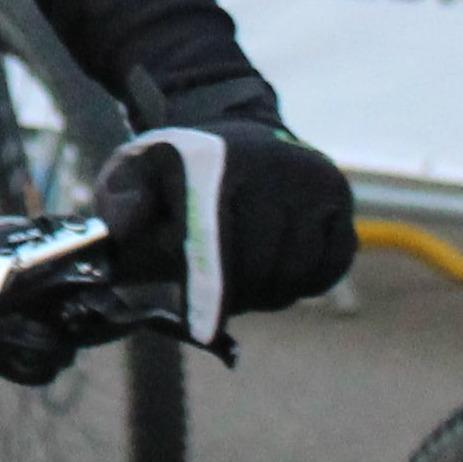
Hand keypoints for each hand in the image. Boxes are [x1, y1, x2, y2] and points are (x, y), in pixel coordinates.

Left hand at [92, 119, 357, 338]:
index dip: (210, 292)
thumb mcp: (135, 169)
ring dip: (268, 293)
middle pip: (261, 265)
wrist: (235, 130)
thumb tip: (128, 228)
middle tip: (217, 303)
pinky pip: (329, 267)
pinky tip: (279, 272)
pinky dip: (304, 282)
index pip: (218, 239)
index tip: (203, 331)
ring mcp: (316, 181)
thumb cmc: (178, 167)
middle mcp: (276, 165)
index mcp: (219, 159)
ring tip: (244, 284)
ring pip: (296, 272)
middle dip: (235, 296)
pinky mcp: (342, 200)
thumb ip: (120, 199)